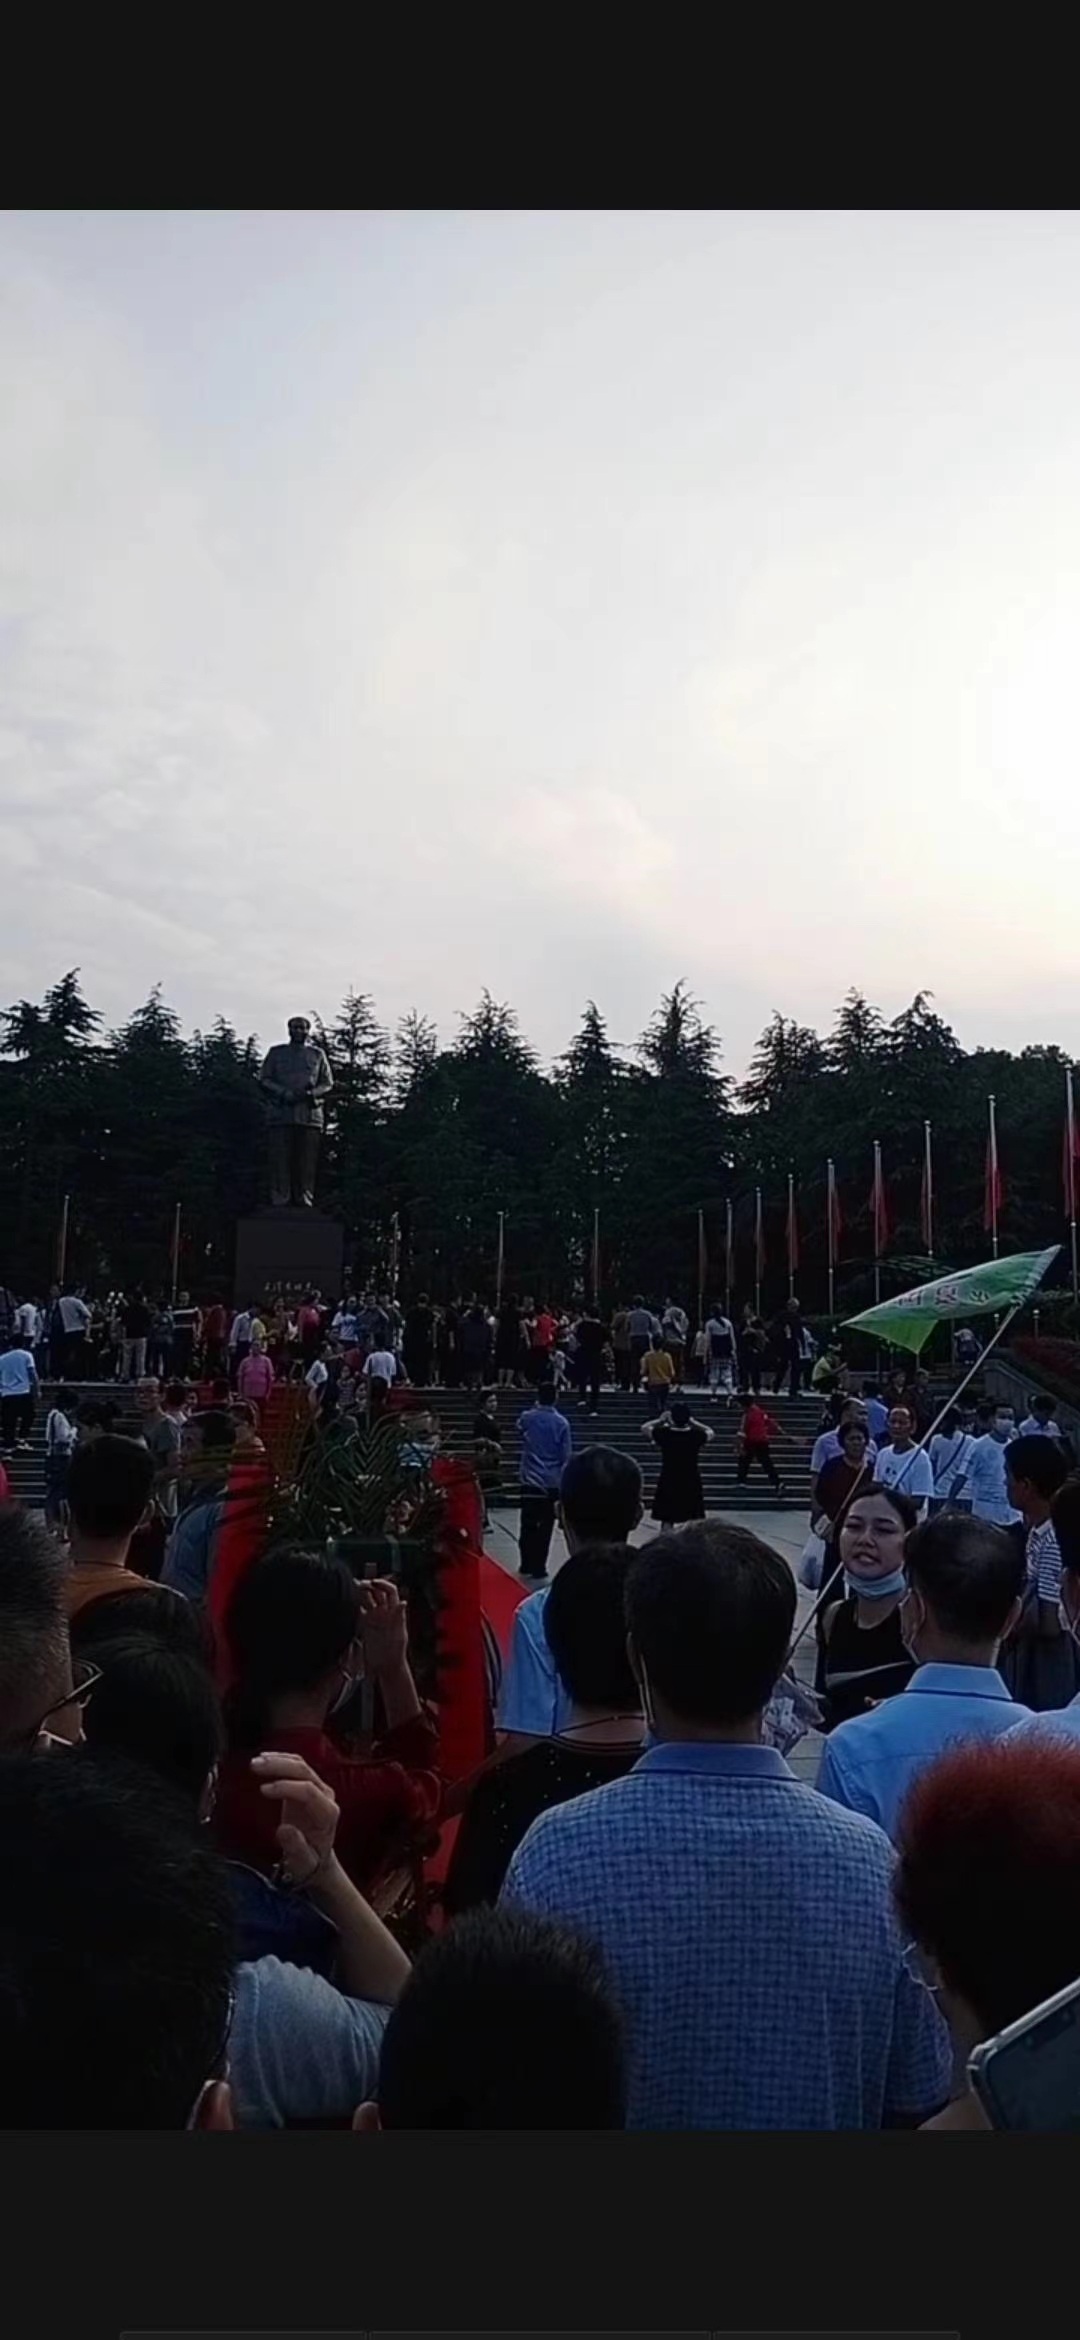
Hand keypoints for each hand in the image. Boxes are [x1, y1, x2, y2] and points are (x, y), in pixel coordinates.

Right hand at [252, 1749, 339, 1887]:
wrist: (315, 1860)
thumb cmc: (309, 1862)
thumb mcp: (302, 1863)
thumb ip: (295, 1847)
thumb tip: (284, 1829)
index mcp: (327, 1813)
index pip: (308, 1791)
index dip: (285, 1787)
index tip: (263, 1789)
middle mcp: (326, 1796)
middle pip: (304, 1771)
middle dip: (279, 1766)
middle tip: (255, 1766)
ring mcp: (318, 1789)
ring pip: (300, 1765)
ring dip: (277, 1760)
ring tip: (255, 1761)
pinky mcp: (307, 1785)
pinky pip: (295, 1766)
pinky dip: (280, 1760)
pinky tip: (264, 1759)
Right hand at [357, 1576, 408, 1676]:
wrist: (387, 1669)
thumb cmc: (396, 1654)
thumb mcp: (398, 1636)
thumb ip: (399, 1618)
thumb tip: (403, 1602)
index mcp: (393, 1613)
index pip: (390, 1591)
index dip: (382, 1584)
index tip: (373, 1582)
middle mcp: (384, 1613)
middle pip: (376, 1592)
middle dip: (368, 1585)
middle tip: (357, 1584)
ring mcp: (374, 1619)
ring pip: (366, 1600)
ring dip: (359, 1593)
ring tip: (350, 1589)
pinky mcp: (365, 1627)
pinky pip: (358, 1612)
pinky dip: (353, 1606)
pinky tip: (347, 1604)